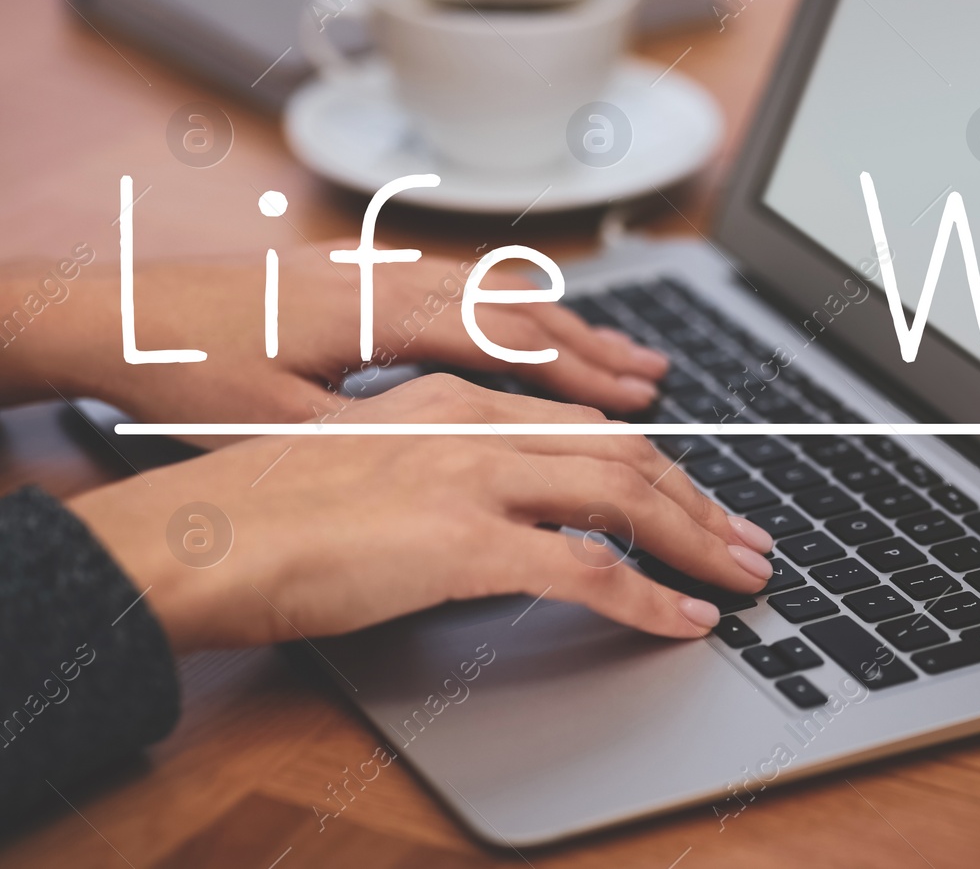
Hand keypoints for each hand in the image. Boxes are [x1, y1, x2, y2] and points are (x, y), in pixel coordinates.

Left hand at [0, 243, 668, 432]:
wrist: (106, 304)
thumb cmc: (182, 365)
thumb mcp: (274, 422)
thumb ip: (371, 435)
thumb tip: (450, 460)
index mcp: (380, 310)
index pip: (507, 338)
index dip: (580, 371)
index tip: (638, 398)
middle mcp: (390, 276)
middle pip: (518, 305)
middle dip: (595, 345)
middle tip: (657, 376)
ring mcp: (375, 269)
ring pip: (495, 290)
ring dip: (562, 325)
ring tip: (618, 351)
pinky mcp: (357, 274)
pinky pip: (462, 285)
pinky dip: (514, 311)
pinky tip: (530, 326)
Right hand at [66, 374, 773, 650]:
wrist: (189, 538)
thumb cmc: (260, 515)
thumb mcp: (368, 469)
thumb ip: (441, 475)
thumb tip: (497, 515)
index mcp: (453, 402)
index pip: (586, 429)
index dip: (657, 465)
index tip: (696, 498)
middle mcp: (474, 424)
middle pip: (625, 451)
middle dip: (700, 499)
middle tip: (748, 540)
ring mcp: (471, 476)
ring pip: (624, 494)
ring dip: (697, 539)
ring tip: (743, 577)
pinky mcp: (461, 540)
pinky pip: (588, 570)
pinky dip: (649, 597)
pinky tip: (684, 620)